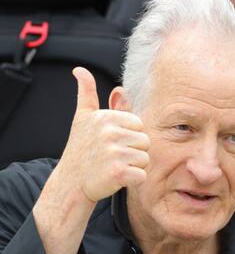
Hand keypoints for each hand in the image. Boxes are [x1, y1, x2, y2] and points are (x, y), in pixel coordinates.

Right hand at [58, 67, 149, 203]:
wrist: (71, 183)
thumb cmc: (80, 150)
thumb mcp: (82, 118)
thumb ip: (87, 93)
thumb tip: (80, 70)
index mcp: (106, 118)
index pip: (138, 124)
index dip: (129, 136)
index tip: (112, 143)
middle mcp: (110, 133)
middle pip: (145, 142)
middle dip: (133, 152)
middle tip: (113, 157)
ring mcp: (114, 153)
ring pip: (145, 159)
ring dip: (133, 166)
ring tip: (114, 167)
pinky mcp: (118, 173)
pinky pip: (142, 175)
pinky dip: (133, 180)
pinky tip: (117, 178)